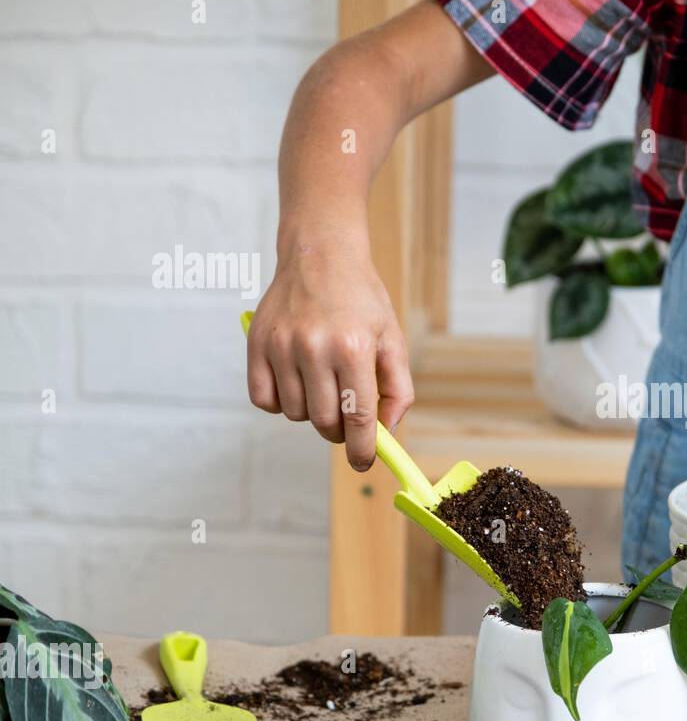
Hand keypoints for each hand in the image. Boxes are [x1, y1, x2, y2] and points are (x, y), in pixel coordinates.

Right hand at [247, 241, 413, 470]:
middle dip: (339, 430)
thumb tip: (386, 432)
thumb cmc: (361, 302)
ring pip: (295, 414)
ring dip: (312, 412)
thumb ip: (397, 389)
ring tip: (323, 384)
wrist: (320, 257)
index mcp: (354, 348)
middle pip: (324, 421)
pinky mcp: (256, 345)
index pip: (357, 417)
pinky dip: (281, 402)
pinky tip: (297, 382)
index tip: (363, 463)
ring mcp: (281, 346)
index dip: (362, 449)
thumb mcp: (392, 340)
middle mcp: (314, 348)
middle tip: (346, 417)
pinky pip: (264, 400)